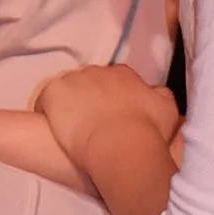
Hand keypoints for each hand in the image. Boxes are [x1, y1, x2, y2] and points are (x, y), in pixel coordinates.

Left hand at [36, 64, 180, 175]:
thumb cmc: (147, 130)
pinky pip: (46, 99)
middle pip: (90, 82)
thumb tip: (154, 92)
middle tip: (93, 124)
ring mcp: (74, 79)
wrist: (121, 143)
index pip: (114, 80)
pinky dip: (48, 110)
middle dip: (90, 99)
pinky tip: (54, 129)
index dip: (111, 98)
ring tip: (73, 128)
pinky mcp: (54, 92)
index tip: (112, 115)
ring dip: (70, 104)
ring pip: (68, 89)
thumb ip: (160, 96)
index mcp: (124, 74)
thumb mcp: (167, 110)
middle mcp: (99, 70)